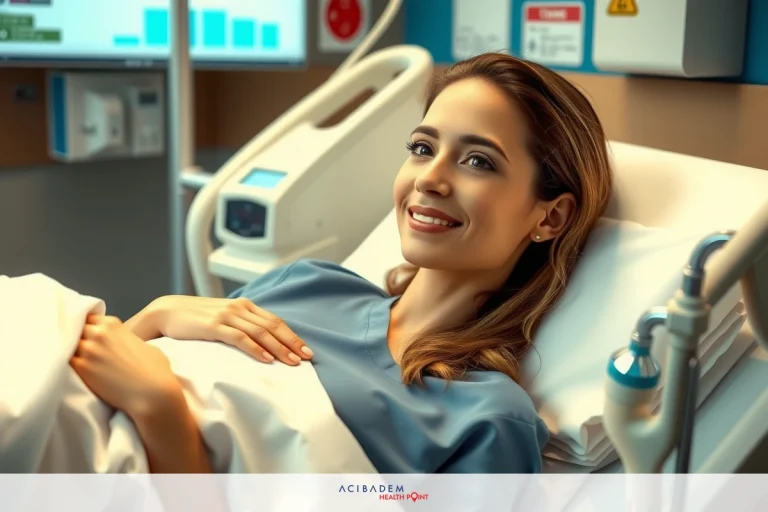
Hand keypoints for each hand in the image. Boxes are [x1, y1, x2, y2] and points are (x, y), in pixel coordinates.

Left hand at [70, 315, 180, 419]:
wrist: (152, 393)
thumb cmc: (156, 370)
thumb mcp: (144, 344)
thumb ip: (125, 339)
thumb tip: (119, 345)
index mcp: (113, 324)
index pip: (87, 318)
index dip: (86, 327)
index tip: (86, 336)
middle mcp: (98, 333)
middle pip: (74, 329)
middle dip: (75, 337)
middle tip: (76, 349)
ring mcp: (88, 350)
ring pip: (66, 344)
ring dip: (68, 351)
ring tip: (71, 360)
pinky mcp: (81, 369)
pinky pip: (63, 360)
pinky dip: (63, 363)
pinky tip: (66, 369)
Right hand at [141, 295, 312, 365]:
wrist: (166, 311)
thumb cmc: (195, 318)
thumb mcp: (223, 317)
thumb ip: (241, 325)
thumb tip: (262, 342)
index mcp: (244, 305)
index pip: (275, 321)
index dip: (292, 336)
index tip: (306, 351)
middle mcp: (239, 308)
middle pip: (273, 326)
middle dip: (292, 343)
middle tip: (307, 358)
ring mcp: (227, 316)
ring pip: (261, 332)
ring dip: (279, 348)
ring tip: (293, 362)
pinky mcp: (214, 326)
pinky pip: (240, 338)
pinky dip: (256, 349)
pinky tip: (267, 360)